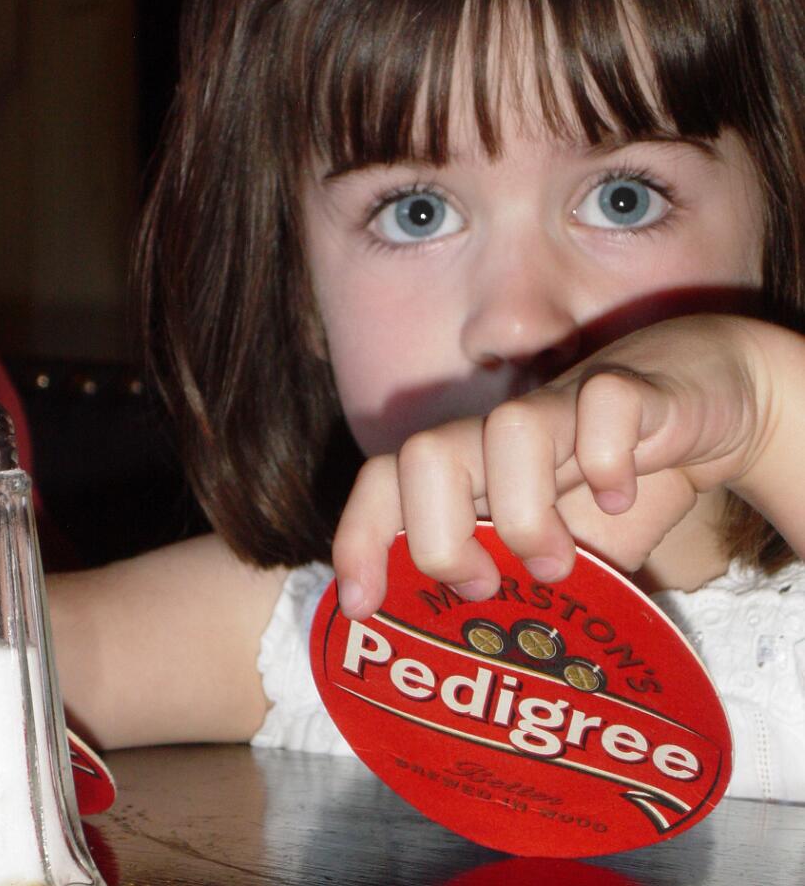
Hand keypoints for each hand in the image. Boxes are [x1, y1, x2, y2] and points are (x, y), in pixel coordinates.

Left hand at [333, 315, 798, 619]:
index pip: (384, 482)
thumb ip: (525, 596)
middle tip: (486, 587)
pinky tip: (622, 497)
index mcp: (474, 469)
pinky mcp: (633, 390)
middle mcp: (503, 435)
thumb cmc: (614, 493)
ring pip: (509, 428)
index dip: (359, 539)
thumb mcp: (565, 557)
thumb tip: (485, 676)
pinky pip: (606, 405)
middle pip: (423, 457)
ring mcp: (564, 405)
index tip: (364, 609)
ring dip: (527, 514)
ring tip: (561, 564)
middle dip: (440, 539)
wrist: (706, 408)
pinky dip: (610, 460)